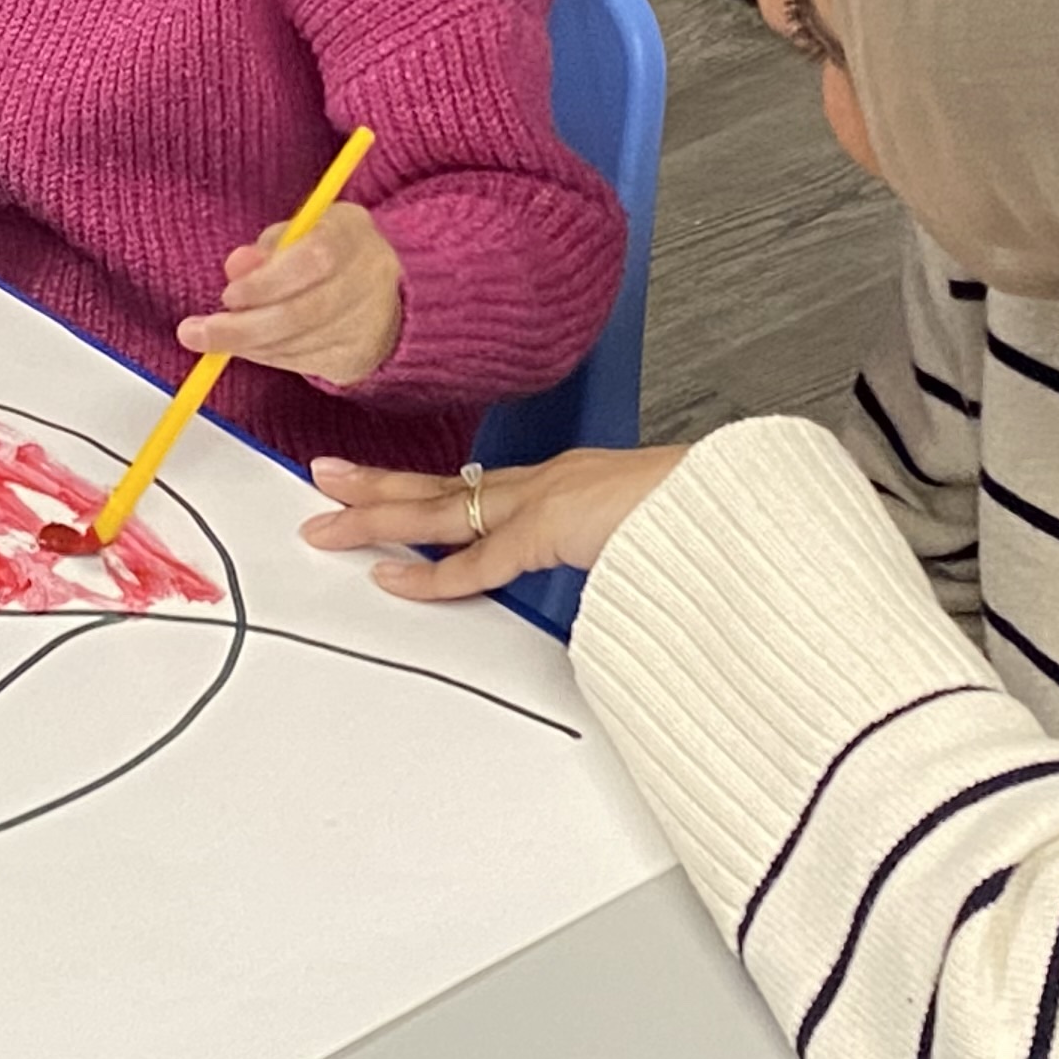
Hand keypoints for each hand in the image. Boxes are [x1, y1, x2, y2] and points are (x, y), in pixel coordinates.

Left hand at [180, 203, 401, 386]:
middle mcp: (369, 280)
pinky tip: (249, 347)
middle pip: (303, 313)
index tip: (229, 295)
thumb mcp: (300, 233)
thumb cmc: (332, 252)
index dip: (265, 283)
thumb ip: (267, 247)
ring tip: (215, 338)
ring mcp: (369, 324)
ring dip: (248, 345)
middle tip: (199, 333)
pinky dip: (267, 356)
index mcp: (352, 235)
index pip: (312, 260)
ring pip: (298, 345)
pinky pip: (303, 363)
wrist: (389, 289)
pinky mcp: (359, 357)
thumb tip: (236, 266)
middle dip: (242, 328)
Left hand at [299, 442, 684, 599]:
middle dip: (377, 485)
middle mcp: (548, 482)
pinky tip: (388, 578)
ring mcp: (546, 500)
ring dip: (376, 515)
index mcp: (571, 482)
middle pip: (443, 485)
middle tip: (324, 480)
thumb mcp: (648, 535)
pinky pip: (477, 561)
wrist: (734, 505)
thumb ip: (615, 552)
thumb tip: (609, 571)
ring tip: (326, 519)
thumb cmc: (706, 518)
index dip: (428, 492)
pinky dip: (430, 576)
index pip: (481, 490)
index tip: (389, 493)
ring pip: (439, 509)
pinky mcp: (550, 528)